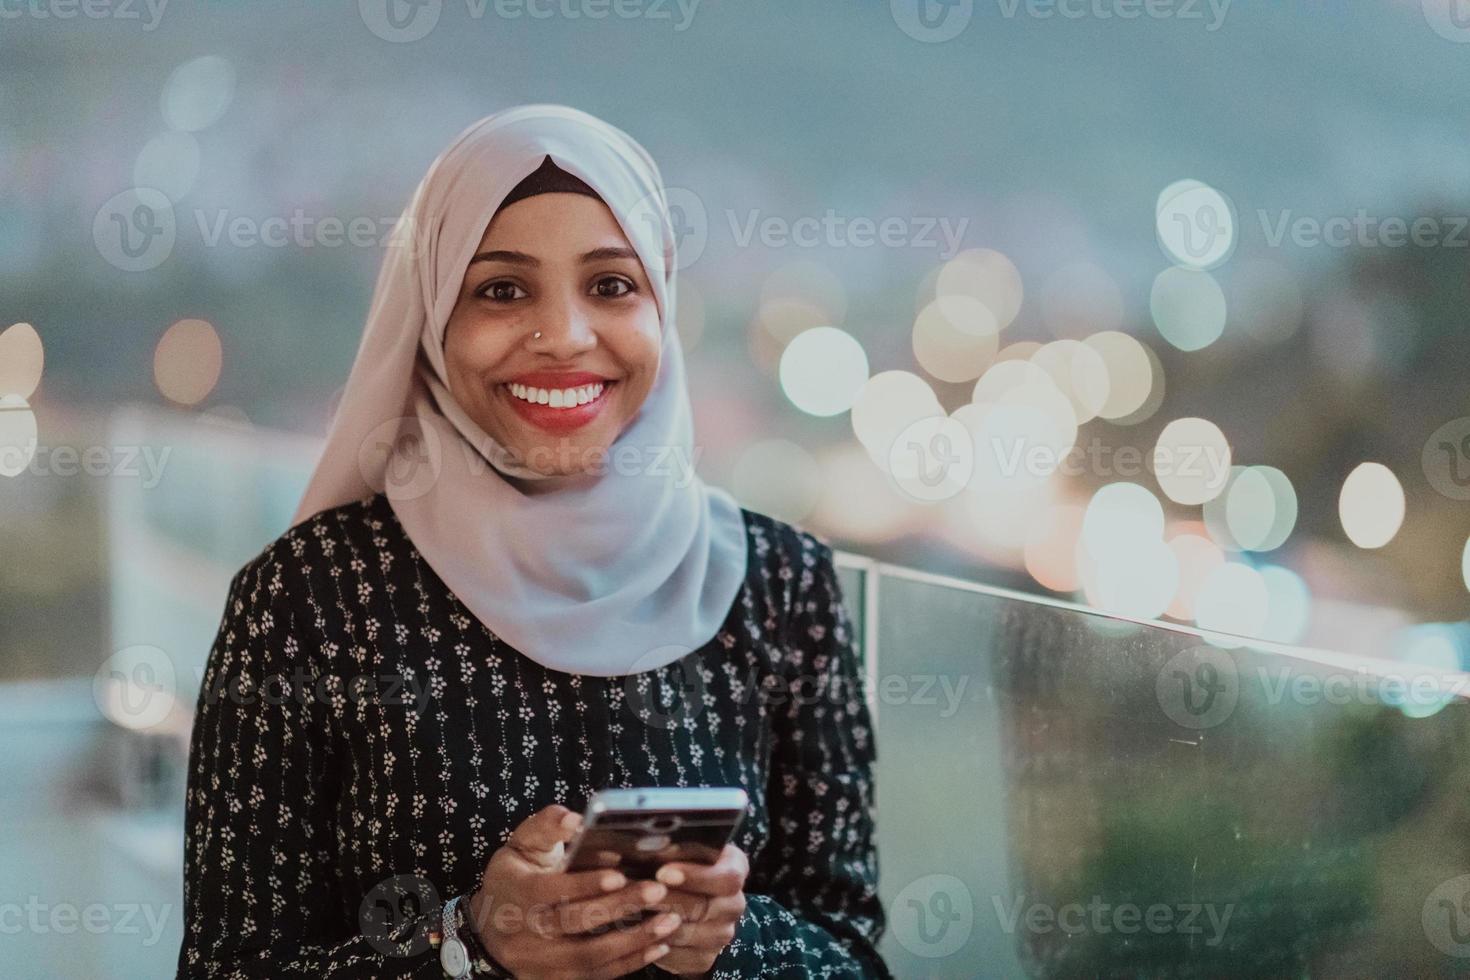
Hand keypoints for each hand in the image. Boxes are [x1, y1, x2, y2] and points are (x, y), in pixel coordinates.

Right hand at [467, 805, 680, 979]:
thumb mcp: (521, 845)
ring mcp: (539, 964)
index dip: (583, 885)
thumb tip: (574, 818)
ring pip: (588, 957)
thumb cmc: (514, 877)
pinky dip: (630, 963)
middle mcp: (524, 934)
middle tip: (657, 891)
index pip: (549, 892)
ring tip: (669, 921)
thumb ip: (546, 827)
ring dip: (633, 941)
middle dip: (619, 908)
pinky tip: (659, 946)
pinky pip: (595, 977)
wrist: (488, 927)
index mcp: (516, 894)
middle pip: (573, 925)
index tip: (618, 875)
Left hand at [647, 844, 748, 975]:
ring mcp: (722, 934)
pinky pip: (678, 957)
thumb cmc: (683, 865)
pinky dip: (653, 946)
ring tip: (627, 911)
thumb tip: (643, 843)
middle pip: (703, 906)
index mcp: (735, 869)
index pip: (727, 877)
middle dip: (664, 900)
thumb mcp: (685, 850)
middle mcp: (734, 903)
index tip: (663, 872)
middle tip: (635, 893)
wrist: (693, 901)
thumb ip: (674, 848)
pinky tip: (634, 933)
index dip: (695, 876)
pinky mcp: (705, 958)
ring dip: (653, 924)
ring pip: (686, 933)